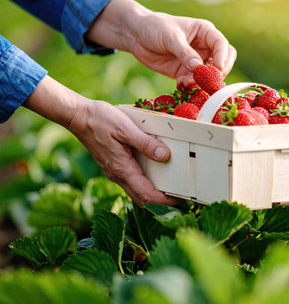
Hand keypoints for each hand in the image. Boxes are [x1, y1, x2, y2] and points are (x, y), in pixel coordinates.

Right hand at [23, 76, 179, 205]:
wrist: (77, 116)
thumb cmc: (100, 120)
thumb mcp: (126, 128)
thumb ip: (145, 143)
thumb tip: (164, 156)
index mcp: (122, 168)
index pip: (146, 195)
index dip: (164, 202)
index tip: (180, 200)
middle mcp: (117, 175)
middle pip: (142, 198)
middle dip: (161, 203)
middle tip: (180, 199)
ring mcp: (114, 171)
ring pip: (136, 192)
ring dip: (152, 195)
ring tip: (170, 189)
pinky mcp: (113, 165)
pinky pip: (131, 182)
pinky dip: (144, 185)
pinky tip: (154, 175)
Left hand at [86, 0, 236, 86]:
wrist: (136, 35)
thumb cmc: (155, 27)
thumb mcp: (170, 37)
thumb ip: (185, 53)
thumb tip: (198, 68)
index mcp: (205, 32)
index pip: (222, 46)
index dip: (223, 58)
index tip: (217, 68)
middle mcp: (204, 48)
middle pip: (222, 63)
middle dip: (218, 73)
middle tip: (210, 81)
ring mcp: (196, 61)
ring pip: (208, 76)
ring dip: (201, 82)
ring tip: (187, 82)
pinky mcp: (184, 72)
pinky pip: (193, 82)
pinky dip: (189, 86)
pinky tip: (179, 84)